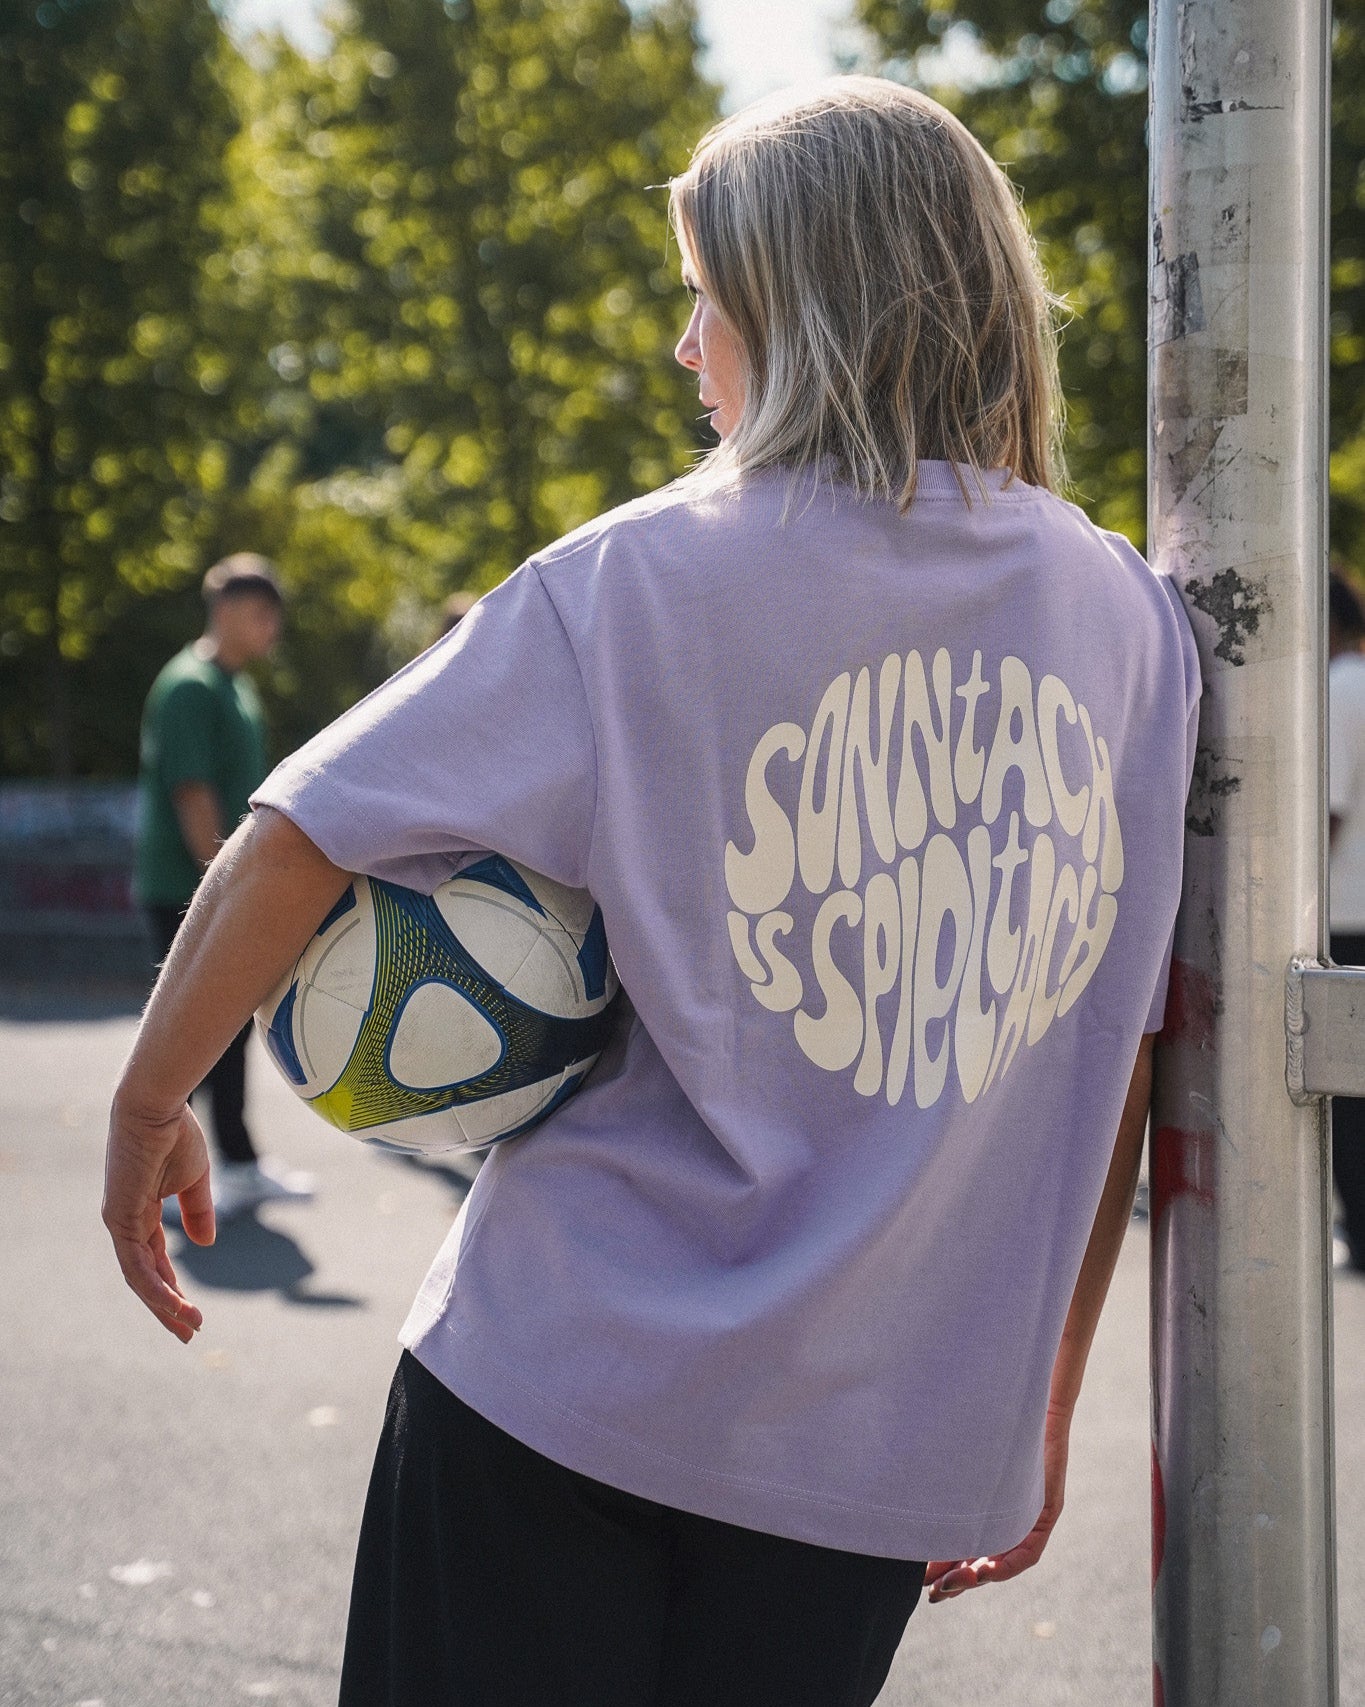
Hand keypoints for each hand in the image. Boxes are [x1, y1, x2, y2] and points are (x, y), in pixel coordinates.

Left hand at [102, 1096, 214, 1342]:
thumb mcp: (195, 1179)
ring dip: (164, 1306)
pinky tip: (174, 1305)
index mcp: (141, 1211)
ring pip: (140, 1278)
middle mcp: (125, 1221)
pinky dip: (156, 1288)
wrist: (157, 1106)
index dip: (172, 1286)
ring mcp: (119, 1222)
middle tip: (188, 1333)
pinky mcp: (120, 1219)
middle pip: (144, 1276)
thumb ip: (197, 1211)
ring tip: (189, 1327)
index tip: (192, 1311)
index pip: (154, 1260)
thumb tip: (204, 1243)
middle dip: (166, 1307)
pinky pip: (137, 1266)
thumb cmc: (176, 1133)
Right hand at [925, 1402, 1070, 1603]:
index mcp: (985, 1504)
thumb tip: (897, 1490)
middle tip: (931, 1593)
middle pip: (982, 1561)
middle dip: (956, 1580)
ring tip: (950, 1585)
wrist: (1018, 1395)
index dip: (946, 1566)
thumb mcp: (958, 1459)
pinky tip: (985, 1569)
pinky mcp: (1045, 1509)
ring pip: (1004, 1562)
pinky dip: (1007, 1563)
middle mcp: (1006, 1515)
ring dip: (977, 1577)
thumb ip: (942, 1481)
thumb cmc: (983, 1417)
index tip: (923, 1579)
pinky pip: (1029, 1551)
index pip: (966, 1546)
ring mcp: (1028, 1515)